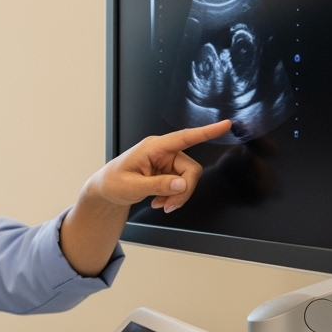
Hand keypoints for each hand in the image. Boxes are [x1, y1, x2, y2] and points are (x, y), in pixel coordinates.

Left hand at [60, 120, 229, 275]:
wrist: (106, 191)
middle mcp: (163, 152)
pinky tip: (159, 202)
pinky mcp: (168, 172)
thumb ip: (158, 185)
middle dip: (184, 191)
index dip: (206, 132)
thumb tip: (181, 184)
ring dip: (177, 196)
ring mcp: (167, 162)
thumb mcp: (132, 187)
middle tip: (169, 206)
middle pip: (191, 170)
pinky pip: (182, 185)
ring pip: (188, 180)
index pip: (184, 137)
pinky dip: (174, 197)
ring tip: (160, 205)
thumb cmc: (113, 183)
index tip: (225, 125)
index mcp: (153, 147)